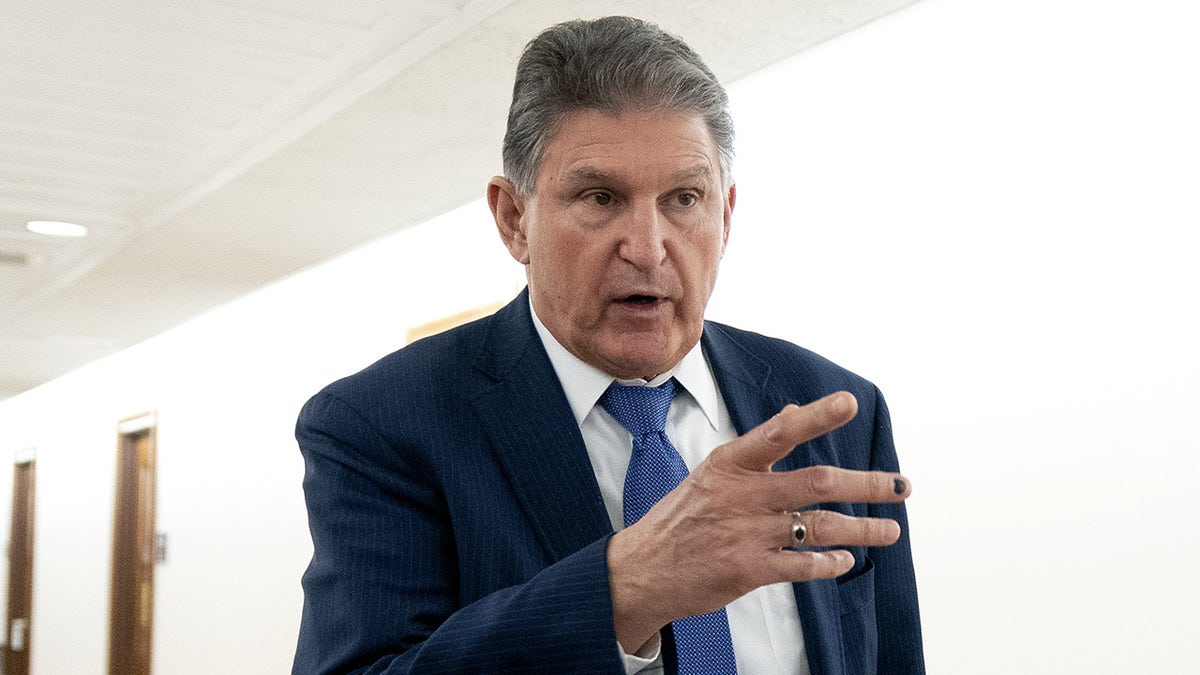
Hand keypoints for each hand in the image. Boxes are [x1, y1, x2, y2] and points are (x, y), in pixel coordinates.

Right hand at [606, 391, 909, 652]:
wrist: (642, 570)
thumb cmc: (680, 519)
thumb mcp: (710, 473)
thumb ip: (756, 448)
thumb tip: (792, 412)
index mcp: (731, 464)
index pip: (780, 432)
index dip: (817, 416)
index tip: (850, 403)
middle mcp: (742, 494)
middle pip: (818, 482)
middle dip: (867, 484)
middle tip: (901, 485)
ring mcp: (746, 533)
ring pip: (819, 526)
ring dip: (862, 529)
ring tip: (889, 530)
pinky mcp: (748, 570)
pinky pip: (802, 565)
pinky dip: (829, 562)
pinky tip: (845, 560)